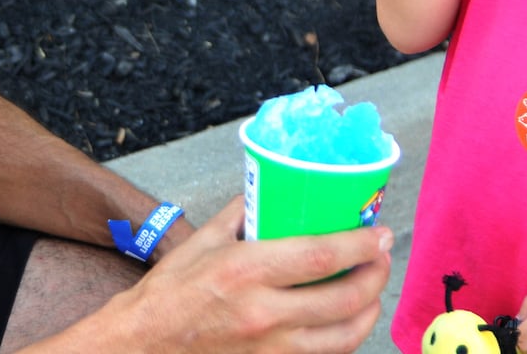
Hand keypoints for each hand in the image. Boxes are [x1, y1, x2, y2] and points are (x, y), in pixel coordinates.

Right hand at [101, 197, 392, 352]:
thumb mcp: (204, 241)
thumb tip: (272, 188)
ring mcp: (269, 348)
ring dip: (368, 311)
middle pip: (343, 299)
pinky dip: (343, 338)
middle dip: (375, 276)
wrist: (145, 344)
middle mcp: (263, 312)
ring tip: (372, 291)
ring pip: (343, 337)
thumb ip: (242, 213)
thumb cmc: (171, 291)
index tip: (378, 234)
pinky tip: (347, 320)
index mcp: (246, 271)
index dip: (359, 245)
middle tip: (382, 258)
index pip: (320, 257)